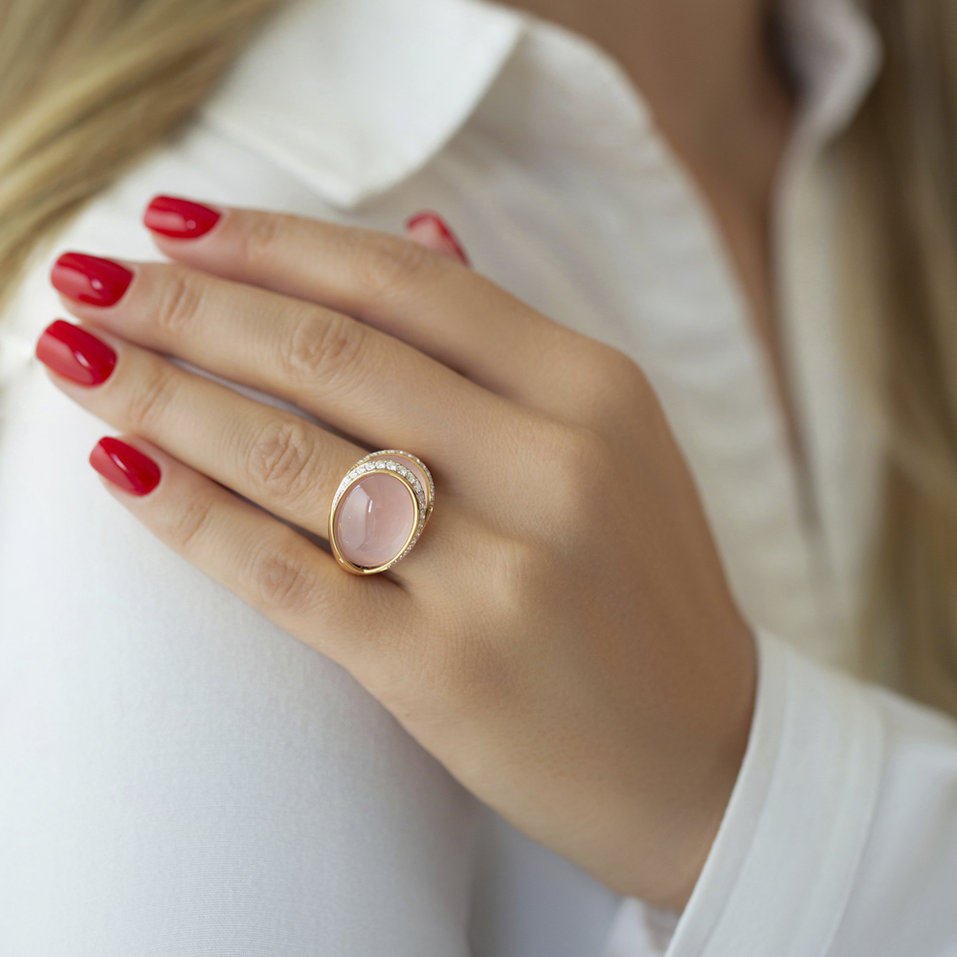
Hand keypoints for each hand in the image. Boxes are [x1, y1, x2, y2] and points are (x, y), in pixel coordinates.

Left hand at [36, 196, 756, 912]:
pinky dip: (190, 514)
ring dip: (163, 394)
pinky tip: (121, 467)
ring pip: (291, 455)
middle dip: (191, 306)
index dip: (276, 243)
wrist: (706, 758)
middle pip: (332, 354)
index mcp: (595, 392)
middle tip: (93, 280)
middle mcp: (552, 466)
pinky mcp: (444, 670)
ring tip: (77, 357)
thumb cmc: (646, 594)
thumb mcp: (614, 446)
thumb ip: (507, 346)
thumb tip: (417, 233)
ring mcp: (499, 572)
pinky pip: (284, 573)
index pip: (405, 285)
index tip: (177, 225)